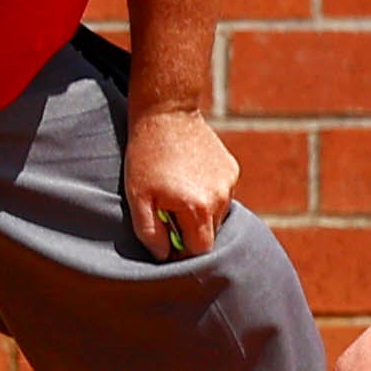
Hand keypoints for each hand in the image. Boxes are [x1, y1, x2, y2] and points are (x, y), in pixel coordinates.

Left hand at [121, 103, 238, 260]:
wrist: (166, 114)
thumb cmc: (146, 158)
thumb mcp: (138, 198)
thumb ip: (151, 233)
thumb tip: (164, 256)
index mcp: (198, 208)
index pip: (200, 250)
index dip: (182, 251)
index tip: (167, 241)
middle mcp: (220, 198)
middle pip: (211, 234)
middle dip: (191, 231)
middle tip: (168, 213)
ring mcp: (229, 183)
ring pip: (218, 215)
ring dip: (200, 213)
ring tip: (178, 192)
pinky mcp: (232, 170)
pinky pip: (222, 195)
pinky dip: (208, 194)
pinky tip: (190, 178)